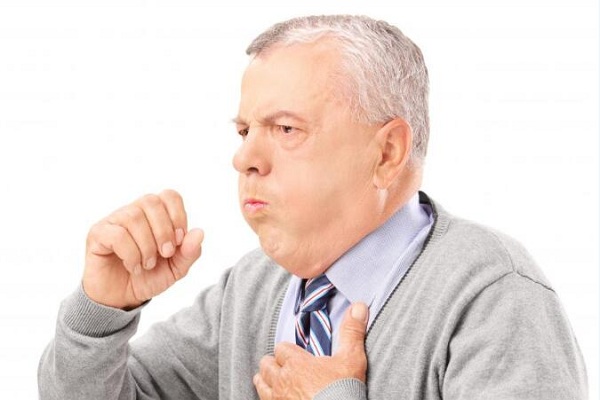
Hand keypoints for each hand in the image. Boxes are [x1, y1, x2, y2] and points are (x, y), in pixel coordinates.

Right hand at [82, 189, 202, 309]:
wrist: (121, 299)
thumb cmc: (148, 278)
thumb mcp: (176, 268)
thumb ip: (190, 252)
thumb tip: (199, 232)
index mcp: (155, 214)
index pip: (169, 195)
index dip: (178, 216)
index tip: (179, 241)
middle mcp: (134, 212)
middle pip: (151, 201)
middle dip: (164, 231)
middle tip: (166, 254)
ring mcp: (114, 220)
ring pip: (134, 217)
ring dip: (147, 246)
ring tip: (147, 264)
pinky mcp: (98, 234)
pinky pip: (117, 234)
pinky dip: (131, 254)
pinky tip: (133, 267)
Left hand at [254, 302, 368, 398]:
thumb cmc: (343, 392)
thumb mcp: (352, 360)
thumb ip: (352, 332)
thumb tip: (359, 306)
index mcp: (296, 363)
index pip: (281, 348)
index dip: (288, 351)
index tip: (296, 355)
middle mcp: (282, 381)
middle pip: (266, 365)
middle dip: (274, 364)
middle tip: (284, 367)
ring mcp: (277, 399)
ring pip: (261, 383)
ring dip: (266, 381)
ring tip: (276, 381)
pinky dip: (268, 398)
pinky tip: (277, 399)